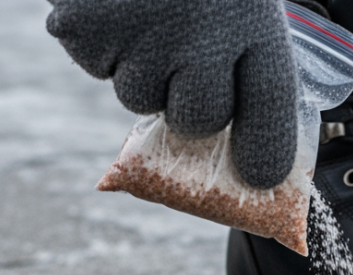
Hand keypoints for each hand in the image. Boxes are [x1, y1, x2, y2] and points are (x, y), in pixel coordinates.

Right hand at [47, 0, 297, 188]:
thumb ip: (248, 57)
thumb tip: (250, 148)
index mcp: (252, 21)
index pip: (268, 108)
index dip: (265, 152)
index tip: (257, 178)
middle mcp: (202, 34)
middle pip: (198, 120)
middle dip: (191, 104)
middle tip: (187, 56)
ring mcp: (141, 35)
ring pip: (140, 98)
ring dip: (143, 70)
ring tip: (150, 14)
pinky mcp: (84, 30)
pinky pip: (97, 66)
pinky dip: (103, 44)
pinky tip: (115, 3)